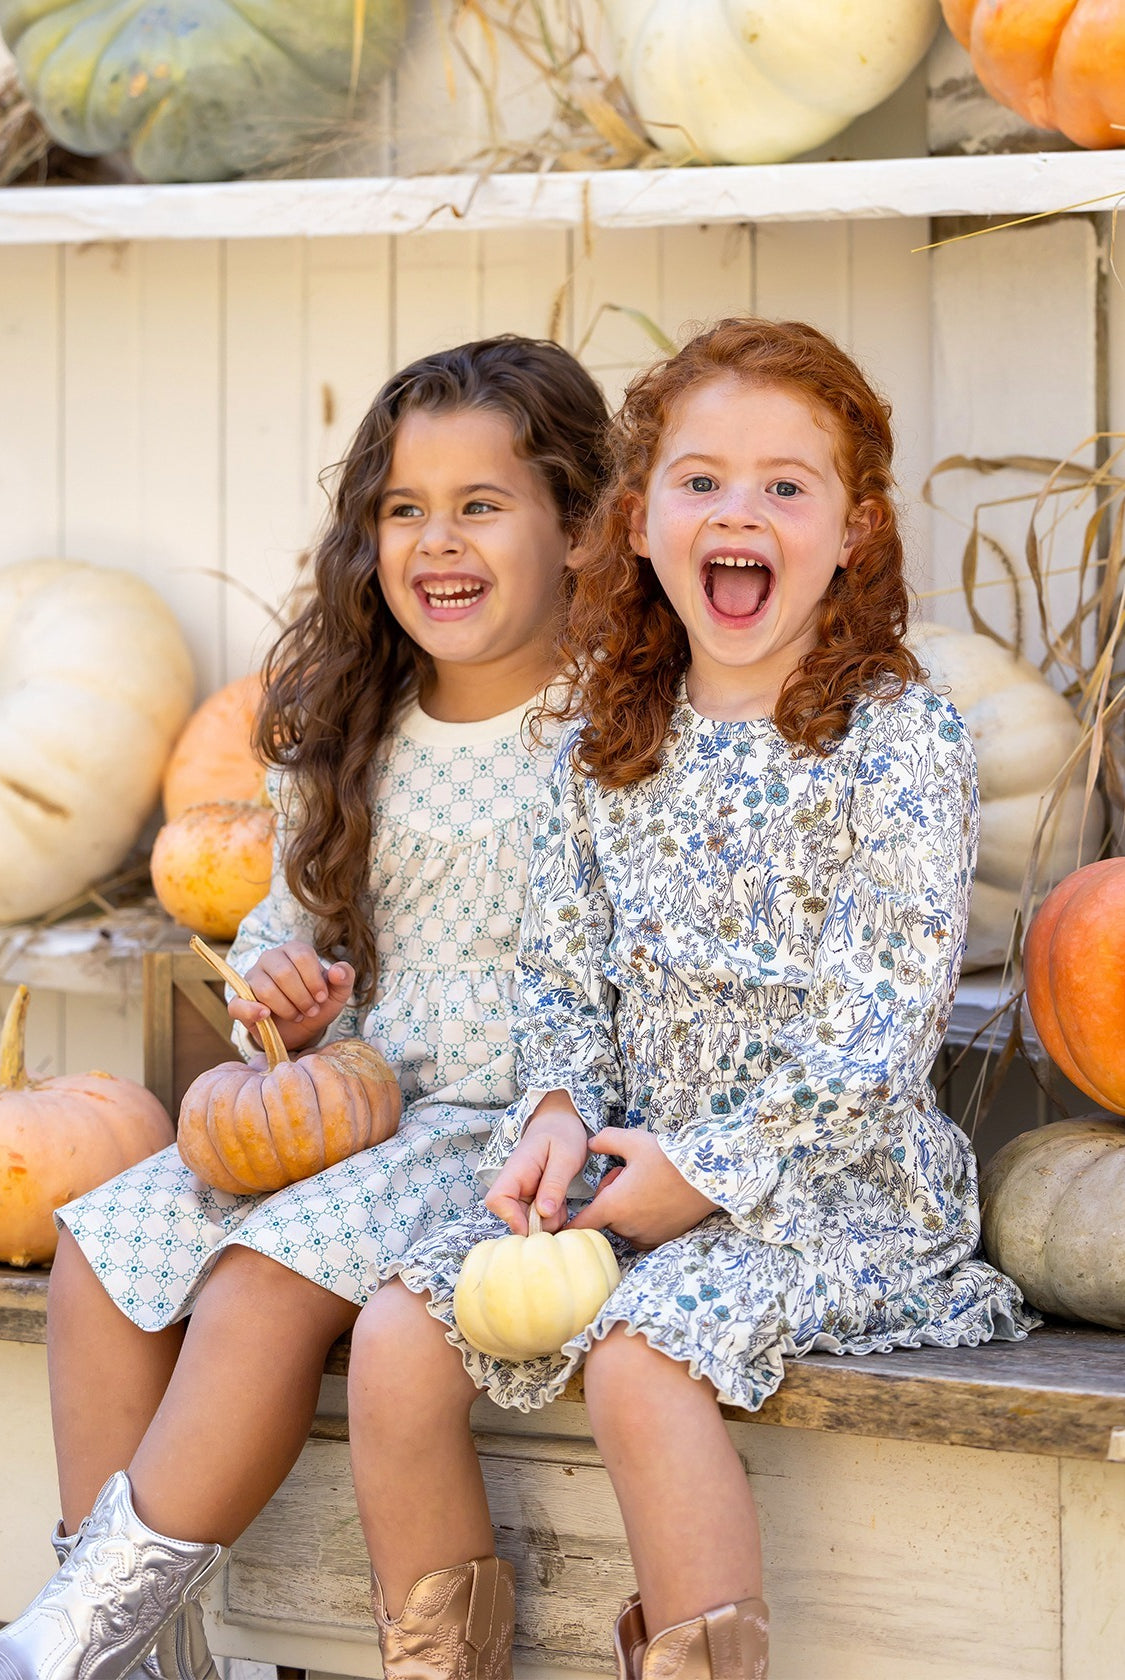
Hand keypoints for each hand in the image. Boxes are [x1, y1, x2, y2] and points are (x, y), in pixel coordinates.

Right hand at [228, 940, 354, 1053]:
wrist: (300, 1030)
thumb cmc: (318, 1004)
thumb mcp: (338, 993)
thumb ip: (344, 978)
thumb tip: (337, 970)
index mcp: (293, 950)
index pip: (302, 955)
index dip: (314, 980)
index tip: (322, 998)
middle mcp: (270, 959)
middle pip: (284, 972)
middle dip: (302, 997)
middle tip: (311, 1011)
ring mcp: (251, 979)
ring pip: (265, 989)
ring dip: (287, 1008)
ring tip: (297, 1016)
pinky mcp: (238, 1001)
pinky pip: (238, 1004)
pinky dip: (253, 1011)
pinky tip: (266, 1016)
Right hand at [484, 1093, 588, 1234]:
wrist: (561, 1122)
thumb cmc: (562, 1133)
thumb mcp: (565, 1157)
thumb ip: (554, 1184)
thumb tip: (544, 1213)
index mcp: (516, 1170)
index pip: (496, 1200)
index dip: (511, 1217)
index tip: (534, 1225)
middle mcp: (514, 1184)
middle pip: (513, 1216)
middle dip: (538, 1223)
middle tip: (561, 1211)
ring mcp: (522, 1192)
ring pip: (527, 1220)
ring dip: (547, 1221)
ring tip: (563, 1203)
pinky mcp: (531, 1197)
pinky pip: (538, 1217)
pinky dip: (551, 1217)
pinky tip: (561, 1204)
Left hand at [567, 1127, 718, 1248]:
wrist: (706, 1177)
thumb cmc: (667, 1158)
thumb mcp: (632, 1140)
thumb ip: (604, 1140)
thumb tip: (589, 1144)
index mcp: (613, 1206)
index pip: (580, 1226)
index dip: (569, 1224)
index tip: (564, 1221)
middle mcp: (626, 1227)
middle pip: (603, 1219)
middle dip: (607, 1199)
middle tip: (624, 1175)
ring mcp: (645, 1236)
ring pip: (622, 1226)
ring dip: (624, 1210)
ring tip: (642, 1185)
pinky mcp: (661, 1239)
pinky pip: (639, 1233)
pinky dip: (640, 1220)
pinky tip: (653, 1199)